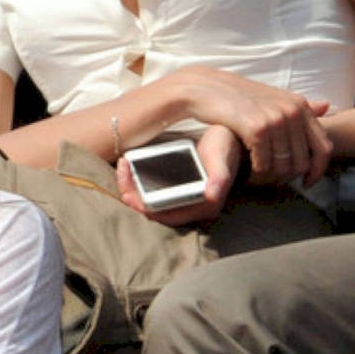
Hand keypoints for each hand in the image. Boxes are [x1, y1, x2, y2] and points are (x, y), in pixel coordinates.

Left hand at [116, 124, 241, 227]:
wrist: (232, 138)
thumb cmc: (227, 147)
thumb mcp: (221, 158)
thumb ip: (219, 177)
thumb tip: (211, 195)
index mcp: (203, 207)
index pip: (162, 214)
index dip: (140, 202)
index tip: (128, 177)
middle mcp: (193, 209)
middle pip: (152, 211)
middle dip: (131, 193)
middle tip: (122, 168)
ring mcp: (185, 201)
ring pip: (151, 203)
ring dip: (133, 187)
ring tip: (124, 165)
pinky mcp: (179, 191)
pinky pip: (155, 193)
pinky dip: (140, 182)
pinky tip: (131, 166)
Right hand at [162, 66, 330, 185]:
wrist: (207, 89)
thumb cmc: (239, 96)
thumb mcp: (274, 97)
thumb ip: (298, 107)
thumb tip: (326, 106)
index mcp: (300, 105)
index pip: (324, 146)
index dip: (318, 170)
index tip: (307, 181)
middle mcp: (292, 111)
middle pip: (303, 161)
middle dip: (287, 177)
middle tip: (273, 181)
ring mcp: (276, 120)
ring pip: (283, 165)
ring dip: (269, 177)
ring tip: (258, 177)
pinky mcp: (257, 129)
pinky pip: (264, 163)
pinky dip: (256, 172)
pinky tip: (248, 171)